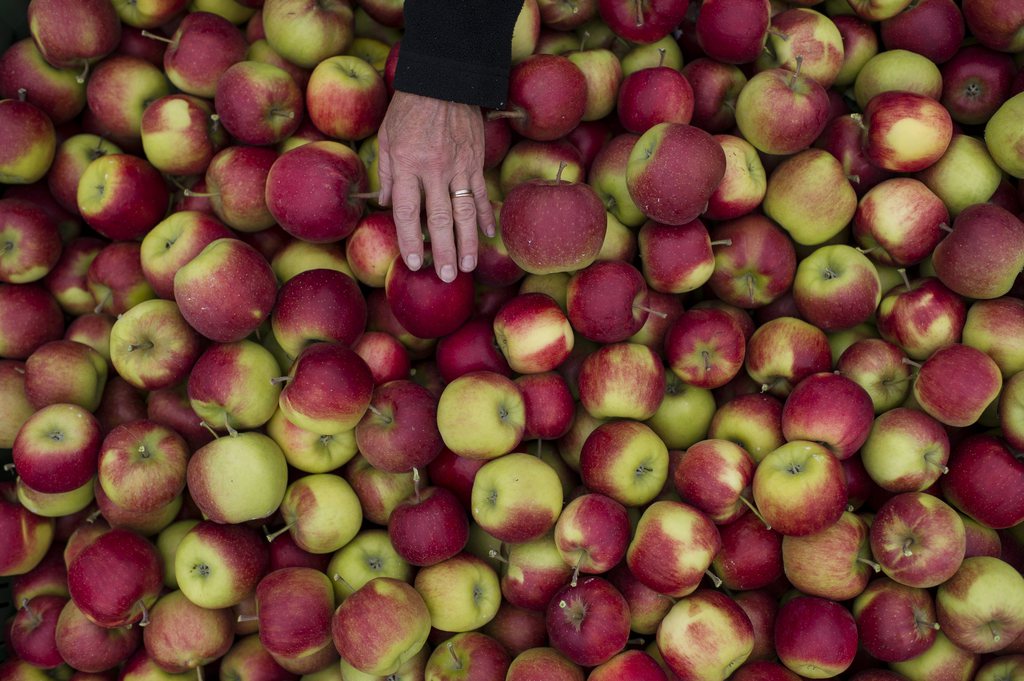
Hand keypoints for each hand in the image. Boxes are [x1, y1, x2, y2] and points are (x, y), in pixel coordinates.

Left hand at [377, 90, 495, 282]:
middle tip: (446, 277)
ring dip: (467, 242)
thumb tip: (389, 204)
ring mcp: (458, 166)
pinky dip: (485, 215)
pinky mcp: (476, 161)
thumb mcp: (387, 136)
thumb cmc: (410, 108)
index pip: (409, 211)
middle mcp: (434, 169)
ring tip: (467, 266)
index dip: (411, 240)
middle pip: (440, 219)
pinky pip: (480, 193)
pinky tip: (488, 235)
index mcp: (407, 164)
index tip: (414, 262)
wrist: (444, 79)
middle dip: (443, 251)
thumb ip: (387, 172)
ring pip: (464, 211)